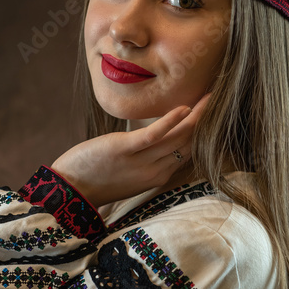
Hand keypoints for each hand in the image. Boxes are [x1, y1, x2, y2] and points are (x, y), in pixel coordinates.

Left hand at [51, 93, 210, 206]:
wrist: (69, 192)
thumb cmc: (97, 179)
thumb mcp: (130, 173)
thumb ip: (147, 158)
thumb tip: (157, 138)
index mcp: (159, 175)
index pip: (188, 150)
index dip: (202, 130)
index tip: (211, 111)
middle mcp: (156, 170)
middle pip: (189, 142)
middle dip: (205, 119)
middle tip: (219, 97)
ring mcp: (141, 161)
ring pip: (177, 136)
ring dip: (195, 115)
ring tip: (209, 96)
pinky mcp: (125, 150)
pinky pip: (153, 135)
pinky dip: (170, 121)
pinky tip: (184, 107)